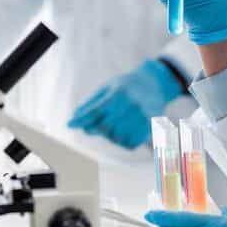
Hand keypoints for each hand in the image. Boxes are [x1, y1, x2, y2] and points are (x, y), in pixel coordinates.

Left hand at [68, 59, 182, 148]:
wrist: (156, 83)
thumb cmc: (127, 85)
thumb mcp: (108, 87)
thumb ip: (92, 103)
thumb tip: (74, 120)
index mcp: (120, 92)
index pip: (96, 111)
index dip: (81, 119)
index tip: (70, 125)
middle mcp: (133, 104)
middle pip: (105, 127)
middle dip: (95, 129)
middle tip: (93, 127)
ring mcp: (143, 116)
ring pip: (118, 137)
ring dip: (110, 136)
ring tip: (111, 128)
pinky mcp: (150, 126)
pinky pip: (131, 143)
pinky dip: (123, 142)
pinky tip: (122, 133)